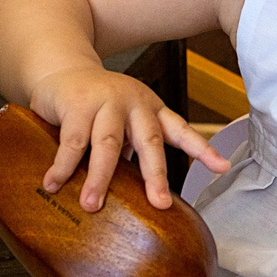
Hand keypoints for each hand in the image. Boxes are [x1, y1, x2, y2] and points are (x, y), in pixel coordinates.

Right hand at [27, 64, 227, 209]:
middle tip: (159, 203)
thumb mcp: (124, 124)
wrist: (62, 71)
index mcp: (152, 110)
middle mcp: (134, 103)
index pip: (182, 131)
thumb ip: (132, 152)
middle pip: (149, 141)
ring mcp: (106, 100)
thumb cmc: (97, 106)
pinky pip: (72, 140)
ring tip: (92, 205)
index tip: (222, 168)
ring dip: (100, 177)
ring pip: (108, 143)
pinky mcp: (77, 103)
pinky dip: (63, 166)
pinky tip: (54, 184)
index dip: (202, 150)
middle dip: (156, 175)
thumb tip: (138, 198)